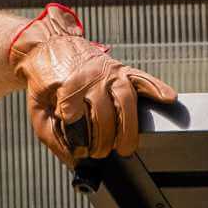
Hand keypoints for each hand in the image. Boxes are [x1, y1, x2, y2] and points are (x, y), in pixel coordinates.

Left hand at [8, 5, 176, 164]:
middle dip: (104, 140)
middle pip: (104, 113)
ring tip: (126, 147)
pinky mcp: (121, 70)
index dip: (79, 139)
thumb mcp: (38, 112)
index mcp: (66, 87)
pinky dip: (157, 88)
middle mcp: (90, 77)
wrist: (48, 46)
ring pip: (126, 101)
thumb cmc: (45, 84)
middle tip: (101, 153)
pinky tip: (168, 99)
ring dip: (128, 128)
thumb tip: (74, 161)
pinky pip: (143, 78)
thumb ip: (53, 137)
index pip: (77, 117)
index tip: (80, 150)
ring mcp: (109, 73)